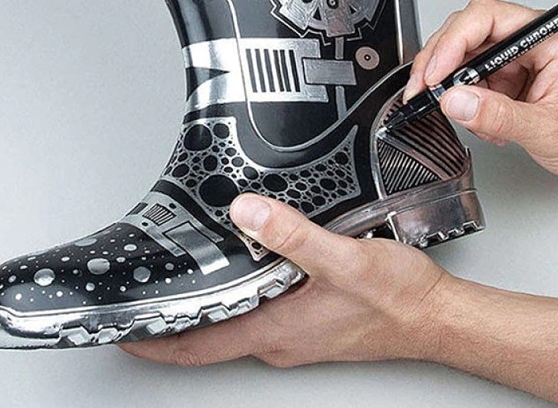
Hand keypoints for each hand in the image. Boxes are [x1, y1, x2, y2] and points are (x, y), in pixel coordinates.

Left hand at [119, 193, 445, 366]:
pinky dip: (236, 292)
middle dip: (171, 318)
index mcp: (277, 330)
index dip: (154, 341)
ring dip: (203, 304)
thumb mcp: (344, 260)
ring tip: (178, 276)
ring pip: (233, 320)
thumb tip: (245, 212)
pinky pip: (257, 308)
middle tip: (141, 294)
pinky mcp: (308, 318)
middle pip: (208, 335)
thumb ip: (292, 237)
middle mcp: (279, 336)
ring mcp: (293, 330)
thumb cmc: (397, 300)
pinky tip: (239, 265)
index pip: (198, 345)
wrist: (436, 317)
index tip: (121, 329)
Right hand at [403, 0, 557, 180]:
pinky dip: (465, 100)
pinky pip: (470, 77)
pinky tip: (481, 120)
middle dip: (439, 62)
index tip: (436, 73)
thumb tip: (455, 101)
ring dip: (452, 86)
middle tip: (424, 90)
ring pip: (463, 55)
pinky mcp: (508, 74)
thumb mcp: (549, 129)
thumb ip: (498, 115)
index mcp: (545, 35)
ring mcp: (515, 56)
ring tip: (464, 115)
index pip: (485, 17)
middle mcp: (527, 38)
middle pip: (465, 31)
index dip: (453, 42)